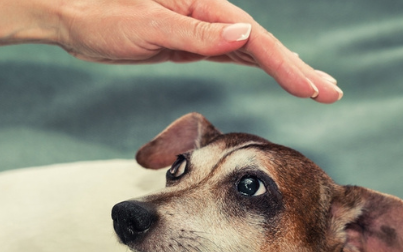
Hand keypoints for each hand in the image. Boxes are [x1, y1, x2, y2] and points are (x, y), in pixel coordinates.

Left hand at [52, 0, 341, 102]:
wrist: (72, 15)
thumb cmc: (102, 16)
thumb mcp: (149, 25)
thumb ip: (197, 33)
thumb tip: (244, 36)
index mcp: (203, 7)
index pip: (255, 41)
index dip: (287, 66)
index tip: (312, 88)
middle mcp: (207, 16)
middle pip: (262, 44)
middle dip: (297, 69)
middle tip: (330, 92)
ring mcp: (200, 28)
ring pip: (251, 50)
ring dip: (283, 67)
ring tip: (313, 85)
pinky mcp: (189, 41)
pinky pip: (231, 53)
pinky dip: (256, 64)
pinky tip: (271, 71)